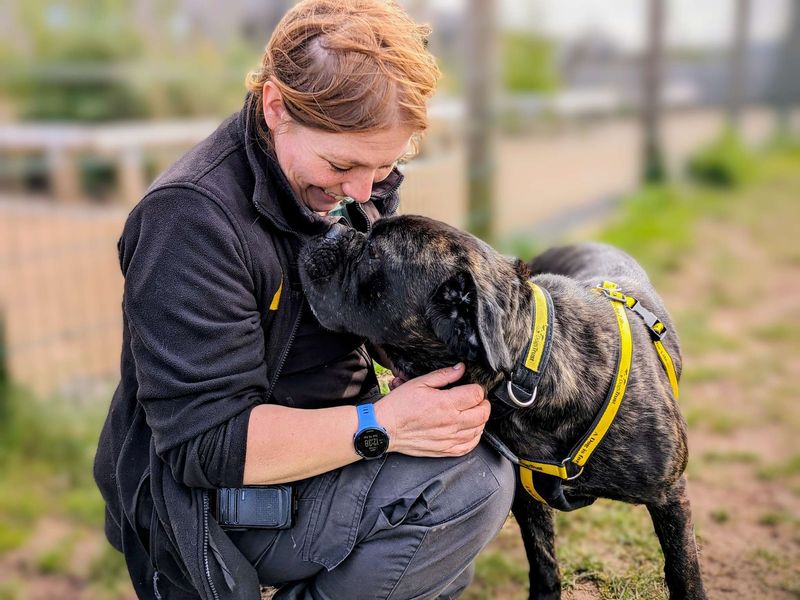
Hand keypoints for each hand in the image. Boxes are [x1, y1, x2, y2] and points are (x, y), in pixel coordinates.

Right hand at [375, 363, 489, 457]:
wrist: (385, 428)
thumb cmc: (399, 405)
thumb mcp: (419, 383)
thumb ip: (443, 375)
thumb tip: (461, 368)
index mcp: (445, 403)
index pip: (476, 395)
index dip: (477, 388)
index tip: (472, 387)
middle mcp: (451, 423)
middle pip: (482, 413)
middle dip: (483, 403)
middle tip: (475, 399)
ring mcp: (449, 439)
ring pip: (479, 429)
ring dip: (480, 420)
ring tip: (471, 413)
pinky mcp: (445, 450)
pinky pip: (469, 446)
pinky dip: (474, 437)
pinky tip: (469, 430)